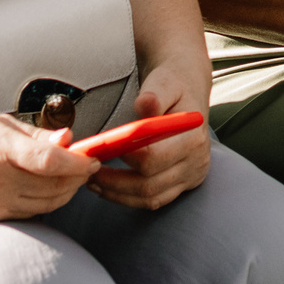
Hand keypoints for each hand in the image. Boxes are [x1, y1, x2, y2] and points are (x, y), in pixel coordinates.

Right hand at [0, 110, 98, 220]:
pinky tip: (49, 188)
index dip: (78, 163)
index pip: (50, 162)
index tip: (91, 159)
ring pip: (46, 203)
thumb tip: (68, 139)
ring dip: (66, 192)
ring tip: (72, 176)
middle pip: (53, 187)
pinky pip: (31, 211)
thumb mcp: (1, 122)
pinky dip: (47, 201)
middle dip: (77, 178)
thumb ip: (38, 135)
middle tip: (86, 166)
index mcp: (0, 149)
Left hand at [83, 70, 212, 210]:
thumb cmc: (173, 87)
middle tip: (87, 171)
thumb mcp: (164, 83)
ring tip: (93, 181)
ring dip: (118, 194)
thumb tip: (145, 104)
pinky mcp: (184, 184)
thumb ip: (154, 95)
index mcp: (193, 137)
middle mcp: (196, 161)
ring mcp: (191, 175)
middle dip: (113, 182)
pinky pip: (155, 200)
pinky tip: (110, 188)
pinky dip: (129, 198)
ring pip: (150, 197)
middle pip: (149, 184)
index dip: (124, 158)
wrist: (189, 92)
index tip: (100, 151)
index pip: (154, 158)